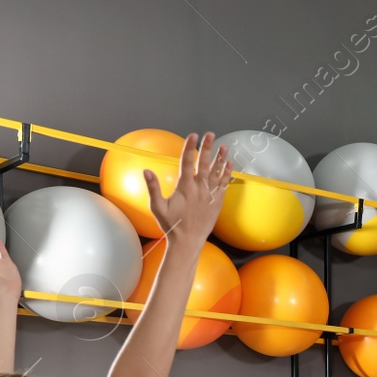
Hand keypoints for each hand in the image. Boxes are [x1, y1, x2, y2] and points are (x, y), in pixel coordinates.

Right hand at [146, 132, 231, 247]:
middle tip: (211, 134)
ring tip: (225, 146)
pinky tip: (229, 164)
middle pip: (204, 164)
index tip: (193, 135)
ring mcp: (210, 195)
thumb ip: (152, 188)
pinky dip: (227, 174)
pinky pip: (224, 185)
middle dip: (207, 148)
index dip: (190, 147)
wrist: (188, 241)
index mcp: (184, 188)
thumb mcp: (157, 207)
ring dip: (221, 159)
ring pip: (217, 173)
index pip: (187, 162)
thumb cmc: (171, 225)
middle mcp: (199, 189)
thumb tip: (146, 171)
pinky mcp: (217, 202)